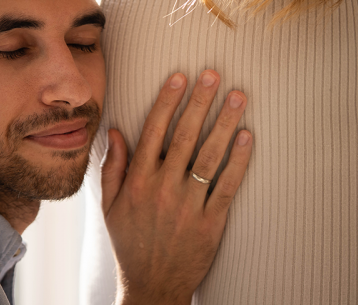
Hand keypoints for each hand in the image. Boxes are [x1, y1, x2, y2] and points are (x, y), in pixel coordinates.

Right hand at [101, 70, 252, 304]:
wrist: (152, 285)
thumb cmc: (130, 243)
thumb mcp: (109, 206)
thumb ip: (112, 167)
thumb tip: (117, 131)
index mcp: (137, 181)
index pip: (153, 131)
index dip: (168, 101)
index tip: (180, 77)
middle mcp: (162, 188)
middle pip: (185, 136)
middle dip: (200, 102)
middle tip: (214, 74)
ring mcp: (188, 205)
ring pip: (210, 156)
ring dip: (225, 123)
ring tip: (238, 96)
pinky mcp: (211, 222)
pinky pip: (228, 186)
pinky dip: (239, 161)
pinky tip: (248, 137)